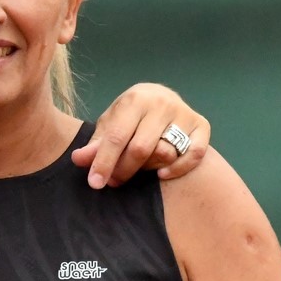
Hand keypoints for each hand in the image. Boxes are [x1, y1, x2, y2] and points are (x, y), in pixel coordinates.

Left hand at [75, 84, 209, 188]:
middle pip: (141, 149)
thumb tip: (78, 160)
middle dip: (124, 170)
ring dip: (148, 169)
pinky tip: (162, 174)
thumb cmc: (130, 115)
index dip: (104, 162)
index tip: (95, 183)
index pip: (117, 137)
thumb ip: (97, 144)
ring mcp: (184, 114)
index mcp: (135, 99)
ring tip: (138, 170)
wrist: (160, 97)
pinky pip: (194, 154)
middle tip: (115, 180)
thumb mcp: (110, 124)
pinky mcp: (202, 125)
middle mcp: (162, 103)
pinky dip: (179, 168)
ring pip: (166, 153)